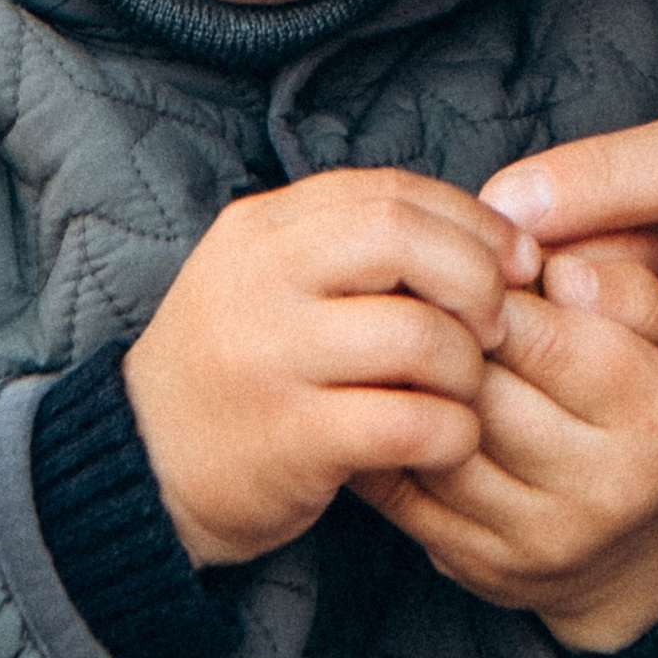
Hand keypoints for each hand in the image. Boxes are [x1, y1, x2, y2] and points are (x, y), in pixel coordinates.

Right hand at [123, 168, 540, 566]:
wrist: (144, 465)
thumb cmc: (238, 367)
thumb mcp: (271, 279)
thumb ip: (353, 245)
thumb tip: (487, 236)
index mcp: (262, 230)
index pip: (390, 192)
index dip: (471, 222)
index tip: (514, 262)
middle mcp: (260, 281)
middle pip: (403, 239)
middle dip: (477, 280)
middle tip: (494, 327)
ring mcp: (270, 359)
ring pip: (418, 336)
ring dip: (468, 369)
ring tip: (461, 392)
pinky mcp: (288, 439)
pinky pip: (408, 423)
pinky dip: (451, 433)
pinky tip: (444, 442)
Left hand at [360, 238, 657, 646]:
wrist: (629, 548)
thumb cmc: (639, 412)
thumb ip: (627, 290)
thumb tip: (561, 271)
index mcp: (656, 417)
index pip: (544, 336)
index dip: (490, 293)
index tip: (472, 273)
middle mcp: (605, 488)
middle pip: (482, 390)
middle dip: (442, 336)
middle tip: (418, 301)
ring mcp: (539, 536)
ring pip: (436, 439)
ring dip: (407, 385)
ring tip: (397, 344)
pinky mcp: (482, 565)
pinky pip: (405, 490)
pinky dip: (387, 436)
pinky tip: (387, 400)